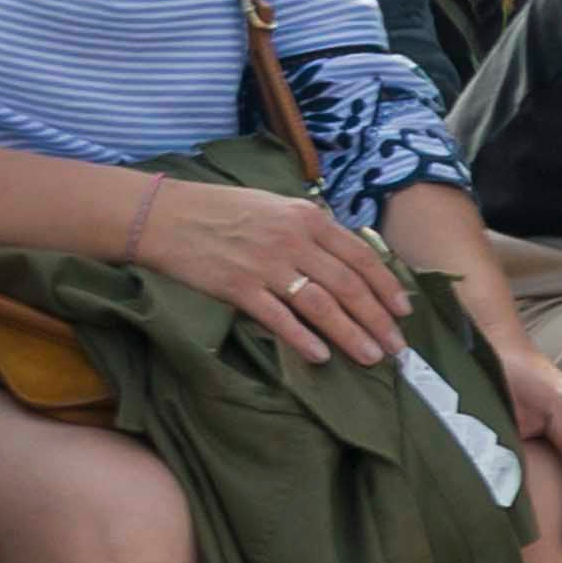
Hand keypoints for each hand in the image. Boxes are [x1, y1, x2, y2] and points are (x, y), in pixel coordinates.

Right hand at [123, 167, 409, 366]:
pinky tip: (320, 356)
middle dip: (377, 320)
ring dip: (350, 334)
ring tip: (370, 357)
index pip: (360, 256)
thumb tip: (344, 258)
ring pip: (321, 305)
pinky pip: (278, 317)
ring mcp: (263, 264)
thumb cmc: (216, 209)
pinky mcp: (236, 286)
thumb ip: (308, 227)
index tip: (403, 313)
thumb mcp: (271, 205)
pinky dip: (302, 338)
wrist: (158, 214)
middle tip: (396, 348)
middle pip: (348, 286)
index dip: (386, 287)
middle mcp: (290, 239)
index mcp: (303, 217)